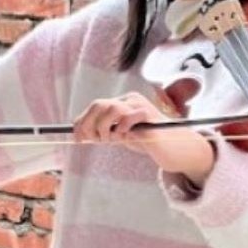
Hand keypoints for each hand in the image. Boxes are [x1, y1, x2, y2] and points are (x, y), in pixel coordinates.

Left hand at [72, 93, 214, 182]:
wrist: (170, 146)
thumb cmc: (145, 140)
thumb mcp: (120, 135)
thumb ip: (104, 131)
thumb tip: (81, 133)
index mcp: (122, 102)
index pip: (96, 106)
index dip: (82, 120)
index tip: (76, 137)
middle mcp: (130, 100)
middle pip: (100, 105)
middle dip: (89, 124)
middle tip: (90, 141)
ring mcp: (140, 106)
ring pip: (112, 109)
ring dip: (104, 128)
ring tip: (110, 140)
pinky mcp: (150, 116)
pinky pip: (131, 117)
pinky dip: (122, 129)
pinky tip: (124, 137)